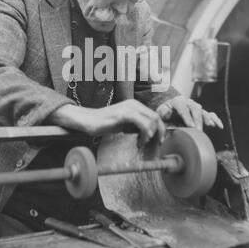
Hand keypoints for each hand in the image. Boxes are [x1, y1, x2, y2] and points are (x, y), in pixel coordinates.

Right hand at [49, 100, 165, 143]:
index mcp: (135, 105)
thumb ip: (136, 125)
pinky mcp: (123, 114)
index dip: (160, 128)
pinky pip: (141, 123)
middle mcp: (133, 104)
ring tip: (142, 143)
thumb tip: (149, 133)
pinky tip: (139, 141)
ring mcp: (128, 108)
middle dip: (160, 132)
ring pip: (151, 120)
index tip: (159, 140)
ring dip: (151, 134)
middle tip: (156, 143)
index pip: (154, 115)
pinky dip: (144, 133)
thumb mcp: (124, 123)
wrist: (88, 120)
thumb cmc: (105, 123)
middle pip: (156, 117)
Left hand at [157, 96, 223, 130]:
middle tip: (198, 130)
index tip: (190, 126)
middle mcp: (189, 103)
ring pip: (202, 111)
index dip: (187, 117)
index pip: (183, 109)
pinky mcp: (201, 112)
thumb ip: (163, 111)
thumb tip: (167, 112)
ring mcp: (196, 107)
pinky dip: (215, 119)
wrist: (171, 106)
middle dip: (197, 119)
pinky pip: (210, 114)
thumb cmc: (165, 110)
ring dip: (206, 118)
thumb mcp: (160, 110)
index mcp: (178, 102)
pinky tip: (219, 126)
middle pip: (195, 109)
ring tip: (210, 125)